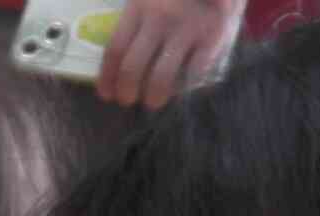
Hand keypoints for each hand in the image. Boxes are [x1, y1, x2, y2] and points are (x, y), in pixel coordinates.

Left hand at [96, 0, 243, 108]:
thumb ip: (136, 25)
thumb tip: (115, 65)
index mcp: (139, 6)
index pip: (115, 49)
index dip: (107, 78)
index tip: (107, 94)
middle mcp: (160, 17)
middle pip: (132, 67)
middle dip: (126, 92)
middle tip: (128, 100)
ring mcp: (186, 28)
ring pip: (160, 77)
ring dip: (153, 97)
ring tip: (153, 101)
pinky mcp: (212, 37)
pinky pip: (192, 74)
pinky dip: (183, 89)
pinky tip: (180, 92)